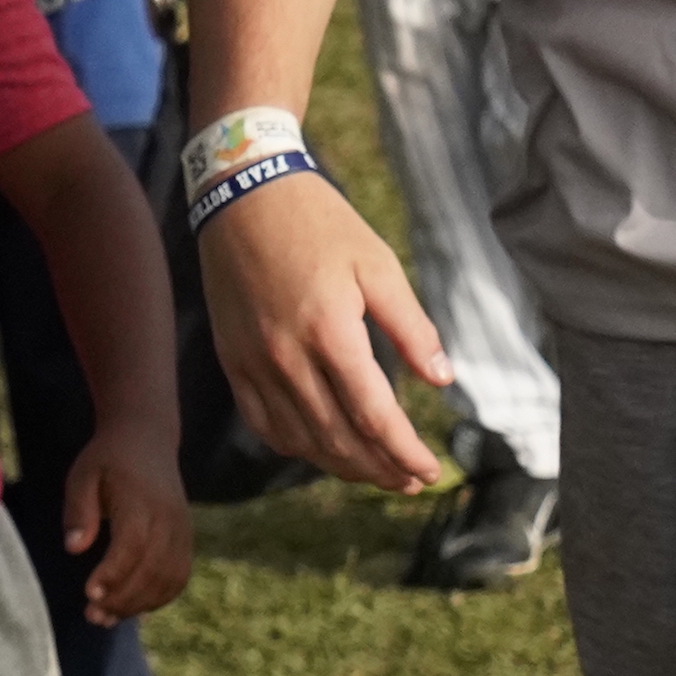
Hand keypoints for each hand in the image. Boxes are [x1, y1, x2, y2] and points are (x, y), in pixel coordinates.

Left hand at [62, 419, 194, 623]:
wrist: (147, 439)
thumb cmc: (108, 459)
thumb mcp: (83, 475)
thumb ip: (79, 510)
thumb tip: (74, 549)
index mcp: (142, 501)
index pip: (132, 546)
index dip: (113, 574)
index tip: (89, 593)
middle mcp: (168, 518)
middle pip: (152, 569)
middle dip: (122, 599)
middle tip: (93, 616)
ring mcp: (182, 530)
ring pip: (168, 579)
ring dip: (139, 604)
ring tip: (108, 617)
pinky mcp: (186, 538)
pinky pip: (179, 576)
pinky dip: (159, 598)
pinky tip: (133, 607)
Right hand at [201, 171, 455, 490]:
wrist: (241, 194)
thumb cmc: (319, 224)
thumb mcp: (378, 264)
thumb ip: (411, 327)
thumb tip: (442, 380)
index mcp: (330, 331)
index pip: (374, 415)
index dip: (405, 452)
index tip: (431, 471)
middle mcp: (287, 357)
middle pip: (339, 439)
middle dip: (380, 469)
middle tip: (410, 480)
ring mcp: (253, 363)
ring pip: (302, 440)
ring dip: (342, 466)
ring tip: (376, 473)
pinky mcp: (233, 361)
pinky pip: (264, 423)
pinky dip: (297, 446)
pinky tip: (321, 449)